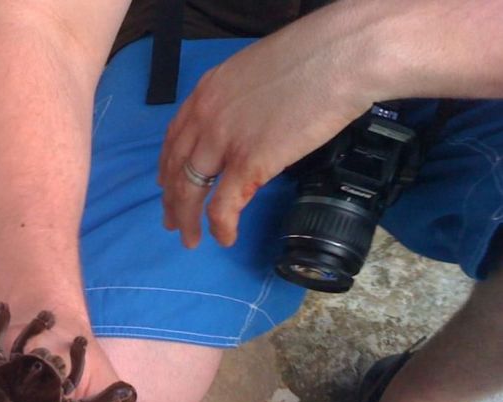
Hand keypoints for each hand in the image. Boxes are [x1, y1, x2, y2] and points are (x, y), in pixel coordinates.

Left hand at [158, 10, 373, 247]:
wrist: (340, 56)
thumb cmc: (314, 58)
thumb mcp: (256, 75)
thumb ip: (239, 104)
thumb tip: (244, 127)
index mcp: (207, 92)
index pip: (174, 138)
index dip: (167, 167)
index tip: (165, 185)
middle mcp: (206, 116)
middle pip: (177, 169)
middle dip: (171, 201)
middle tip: (170, 223)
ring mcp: (224, 140)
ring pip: (191, 191)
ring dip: (187, 220)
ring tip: (191, 240)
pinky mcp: (248, 162)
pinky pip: (223, 206)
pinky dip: (220, 227)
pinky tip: (225, 239)